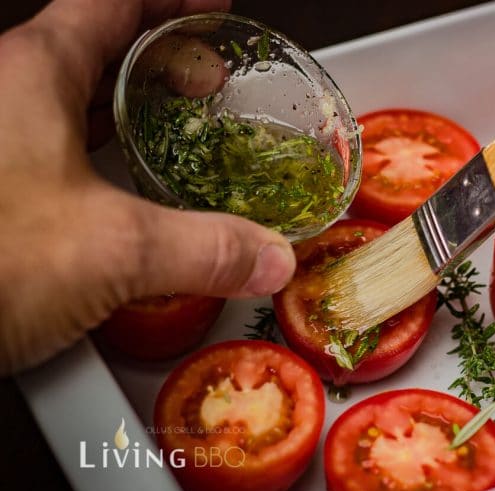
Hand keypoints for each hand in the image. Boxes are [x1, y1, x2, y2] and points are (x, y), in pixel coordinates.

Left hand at [0, 0, 295, 374]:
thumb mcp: (112, 250)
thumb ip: (205, 249)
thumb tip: (263, 255)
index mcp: (31, 75)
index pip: (111, 4)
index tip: (212, 6)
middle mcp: (5, 99)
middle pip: (91, 49)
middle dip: (158, 57)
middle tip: (207, 76)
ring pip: (69, 104)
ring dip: (126, 111)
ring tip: (177, 130)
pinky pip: (54, 156)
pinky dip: (100, 161)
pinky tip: (126, 198)